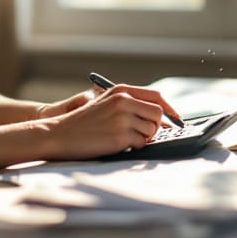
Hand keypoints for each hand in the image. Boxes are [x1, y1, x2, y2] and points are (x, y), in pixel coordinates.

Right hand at [38, 83, 181, 159]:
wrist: (60, 134)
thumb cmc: (84, 122)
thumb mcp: (105, 103)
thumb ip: (130, 104)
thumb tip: (161, 118)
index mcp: (121, 91)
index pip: (157, 96)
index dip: (169, 109)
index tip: (176, 120)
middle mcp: (123, 101)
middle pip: (159, 114)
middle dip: (156, 127)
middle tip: (144, 134)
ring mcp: (122, 118)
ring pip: (152, 130)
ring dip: (144, 138)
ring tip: (126, 139)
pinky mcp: (120, 136)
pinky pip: (142, 143)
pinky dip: (135, 146)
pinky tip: (120, 144)